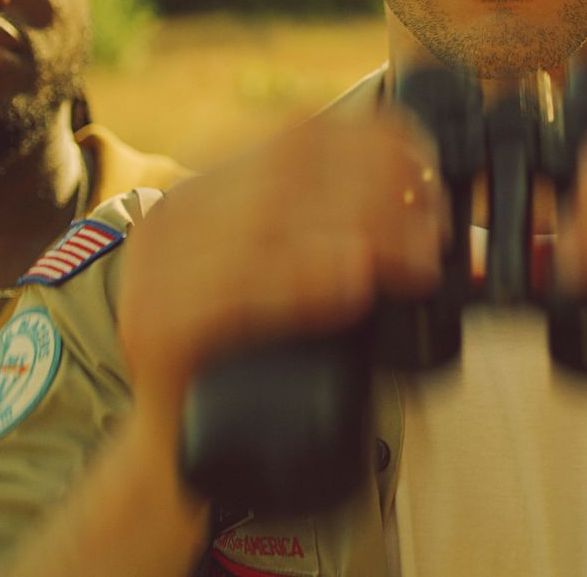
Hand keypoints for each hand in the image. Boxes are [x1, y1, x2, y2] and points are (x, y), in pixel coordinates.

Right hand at [116, 112, 447, 423]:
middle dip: (375, 190)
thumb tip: (424, 209)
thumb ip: (327, 231)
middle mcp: (169, 220)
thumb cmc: (251, 362)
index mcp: (201, 190)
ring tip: (413, 260)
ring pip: (266, 223)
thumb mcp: (287, 277)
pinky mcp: (156, 331)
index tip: (423, 162)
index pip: (288, 132)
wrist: (180, 454)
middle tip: (433, 228)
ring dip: (357, 234)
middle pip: (287, 172)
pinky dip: (303, 281)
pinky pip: (236, 291)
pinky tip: (353, 283)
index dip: (368, 137)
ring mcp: (154, 274)